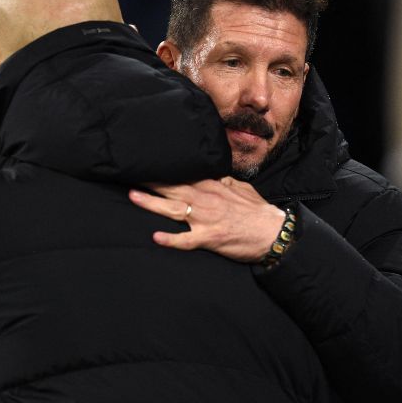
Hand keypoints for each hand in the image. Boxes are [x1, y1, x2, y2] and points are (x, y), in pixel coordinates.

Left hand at [128, 177, 285, 262]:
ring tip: (133, 196)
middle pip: (172, 188)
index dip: (163, 169)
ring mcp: (206, 219)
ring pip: (173, 209)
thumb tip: (208, 171)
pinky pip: (186, 240)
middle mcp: (205, 199)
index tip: (147, 162)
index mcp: (212, 186)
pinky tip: (156, 237)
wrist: (273, 232)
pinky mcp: (209, 238)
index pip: (182, 174)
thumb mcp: (240, 186)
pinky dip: (171, 239)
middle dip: (150, 181)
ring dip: (152, 203)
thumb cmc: (256, 211)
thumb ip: (221, 179)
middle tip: (129, 173)